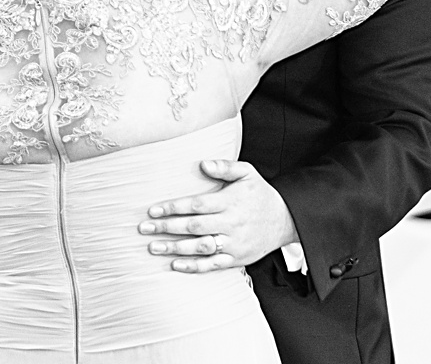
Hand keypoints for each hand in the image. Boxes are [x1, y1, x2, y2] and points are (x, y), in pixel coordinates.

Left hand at [139, 160, 297, 272]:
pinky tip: (176, 264)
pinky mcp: (237, 258)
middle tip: (144, 229)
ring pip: (201, 247)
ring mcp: (233, 243)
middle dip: (167, 228)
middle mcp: (230, 224)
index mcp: (230, 202)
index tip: (152, 210)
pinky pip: (213, 265)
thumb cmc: (261, 194)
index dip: (173, 208)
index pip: (196, 205)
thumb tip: (203, 164)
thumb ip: (225, 166)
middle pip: (194, 227)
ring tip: (153, 247)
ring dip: (175, 248)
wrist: (286, 220)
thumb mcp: (247, 173)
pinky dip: (194, 266)